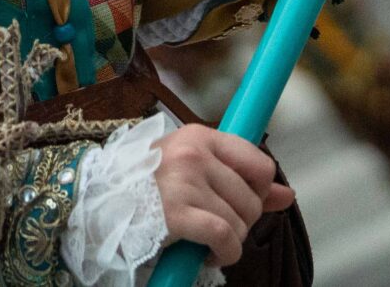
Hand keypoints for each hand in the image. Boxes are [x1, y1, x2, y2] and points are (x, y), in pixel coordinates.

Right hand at [153, 124, 292, 267]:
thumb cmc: (149, 186)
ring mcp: (184, 183)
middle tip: (216, 225)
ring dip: (230, 241)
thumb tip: (288, 195)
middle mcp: (193, 154)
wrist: (101, 204)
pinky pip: (225, 238)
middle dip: (241, 221)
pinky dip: (224, 254)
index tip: (238, 201)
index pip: (259, 163)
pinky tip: (208, 253)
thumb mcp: (194, 170)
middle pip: (252, 199)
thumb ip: (242, 180)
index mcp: (198, 136)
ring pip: (240, 223)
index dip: (257, 190)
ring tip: (206, 240)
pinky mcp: (176, 214)